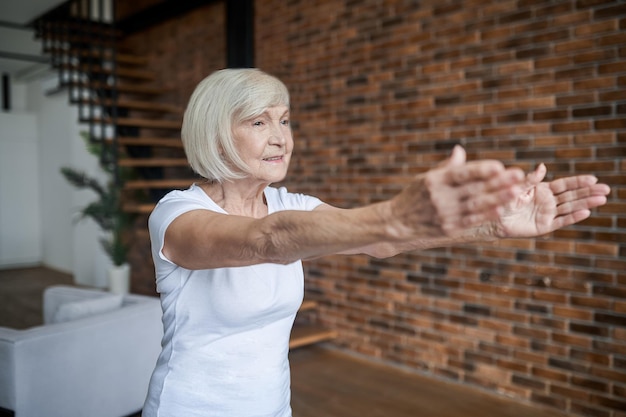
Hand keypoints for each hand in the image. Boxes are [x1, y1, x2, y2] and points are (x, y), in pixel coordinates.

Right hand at [390, 146, 525, 238]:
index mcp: (434, 180)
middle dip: (497, 182)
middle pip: (473, 189)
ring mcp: (444, 214)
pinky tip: (500, 209)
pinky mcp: (448, 228)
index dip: (480, 170)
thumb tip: (460, 151)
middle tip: (518, 175)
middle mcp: (439, 197)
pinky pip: (471, 220)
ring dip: (497, 198)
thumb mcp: (425, 178)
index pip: (461, 173)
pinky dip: (486, 215)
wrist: (397, 223)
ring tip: (515, 192)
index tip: (499, 166)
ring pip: (476, 205)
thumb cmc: (414, 196)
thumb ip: (446, 167)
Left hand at [493, 163, 610, 237]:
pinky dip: (573, 217)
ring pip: (570, 207)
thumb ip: (531, 179)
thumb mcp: (517, 187)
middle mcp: (548, 202)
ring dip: (586, 203)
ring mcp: (548, 214)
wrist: (493, 219)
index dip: (579, 182)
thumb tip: (543, 166)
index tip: (593, 179)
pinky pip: (561, 221)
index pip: (565, 184)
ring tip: (602, 199)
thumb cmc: (504, 201)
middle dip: (589, 192)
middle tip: (606, 189)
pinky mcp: (544, 226)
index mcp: (543, 190)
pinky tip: (586, 212)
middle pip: (572, 195)